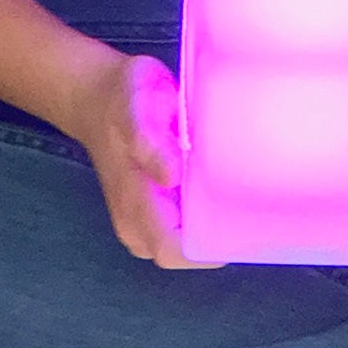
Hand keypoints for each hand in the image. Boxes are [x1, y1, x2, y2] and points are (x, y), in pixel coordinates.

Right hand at [69, 52, 225, 269]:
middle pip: (187, 252)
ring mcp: (143, 217)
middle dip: (219, 234)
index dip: (210, 247)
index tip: (242, 221)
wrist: (98, 95)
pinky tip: (222, 186)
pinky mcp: (152, 205)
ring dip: (214, 222)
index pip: (175, 251)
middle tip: (249, 203)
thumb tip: (170, 176)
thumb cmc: (120, 99)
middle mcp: (137, 221)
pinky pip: (185, 222)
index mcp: (133, 203)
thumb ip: (148, 143)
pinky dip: (206, 210)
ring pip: (188, 238)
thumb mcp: (134, 109)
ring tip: (239, 192)